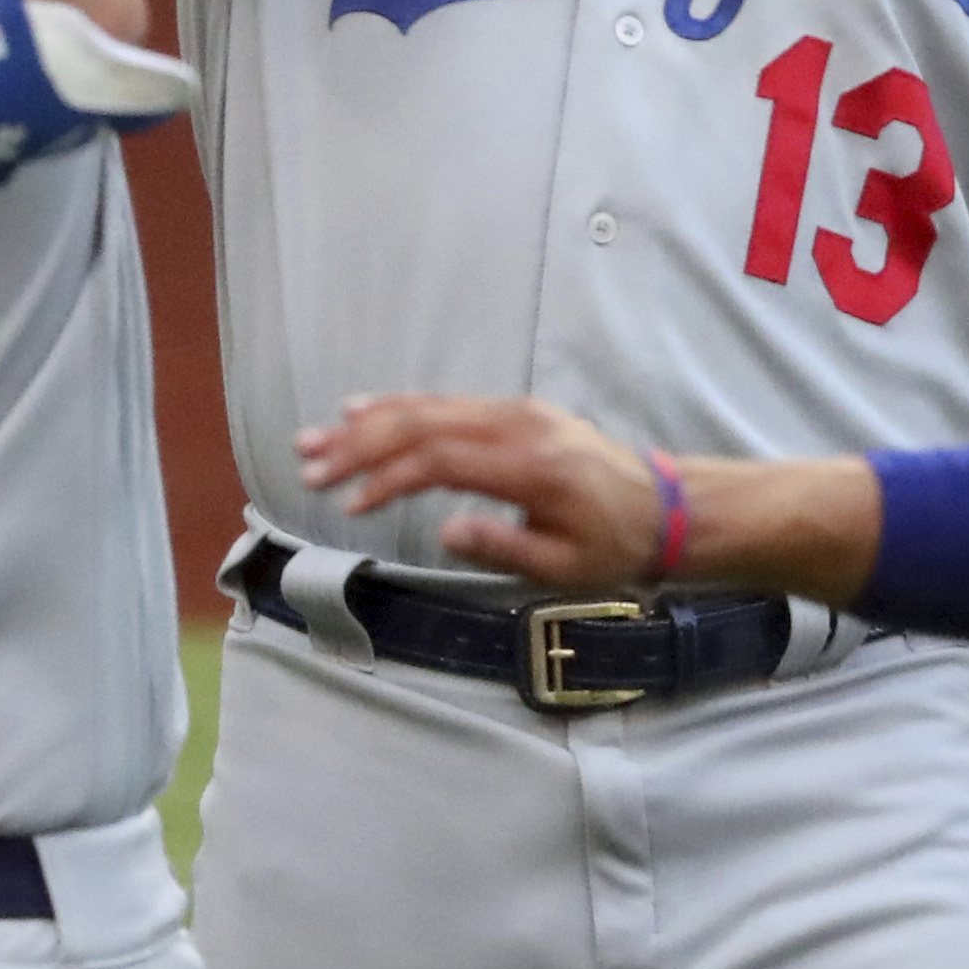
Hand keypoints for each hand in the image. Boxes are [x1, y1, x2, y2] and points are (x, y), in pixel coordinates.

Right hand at [297, 394, 665, 583]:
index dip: (388, 479)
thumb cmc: (613, 545)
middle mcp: (518, 426)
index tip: (350, 505)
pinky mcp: (514, 411)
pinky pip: (447, 403)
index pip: (441, 460)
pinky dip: (399, 407)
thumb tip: (444, 531)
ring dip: (367, 424)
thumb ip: (503, 547)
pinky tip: (360, 410)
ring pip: (429, 408)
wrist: (661, 507)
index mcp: (530, 467)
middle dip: (359, 445)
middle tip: (308, 465)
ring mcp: (515, 412)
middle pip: (423, 424)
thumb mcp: (564, 566)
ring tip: (315, 440)